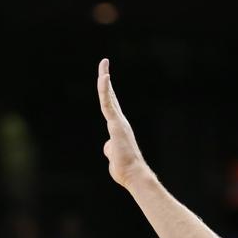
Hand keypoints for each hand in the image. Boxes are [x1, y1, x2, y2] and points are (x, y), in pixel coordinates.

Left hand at [97, 59, 152, 188]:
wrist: (134, 175)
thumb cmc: (124, 169)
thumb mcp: (113, 156)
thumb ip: (110, 148)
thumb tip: (108, 147)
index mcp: (117, 127)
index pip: (110, 105)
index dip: (107, 91)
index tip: (104, 77)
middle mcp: (119, 121)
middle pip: (110, 96)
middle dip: (106, 78)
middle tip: (104, 62)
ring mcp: (118, 122)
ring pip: (109, 97)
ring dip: (105, 79)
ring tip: (103, 63)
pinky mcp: (116, 124)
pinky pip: (108, 104)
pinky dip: (106, 90)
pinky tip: (104, 78)